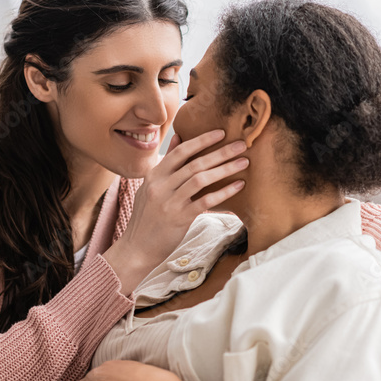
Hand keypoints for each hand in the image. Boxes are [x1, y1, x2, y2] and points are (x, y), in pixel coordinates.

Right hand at [104, 130, 248, 295]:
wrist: (136, 248)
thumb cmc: (147, 217)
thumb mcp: (150, 186)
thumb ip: (166, 163)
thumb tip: (178, 137)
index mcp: (155, 175)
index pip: (181, 151)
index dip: (202, 140)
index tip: (221, 132)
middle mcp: (161, 186)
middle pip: (195, 163)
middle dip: (220, 152)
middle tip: (241, 144)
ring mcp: (169, 202)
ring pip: (200, 179)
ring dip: (225, 168)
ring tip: (244, 162)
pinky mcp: (179, 218)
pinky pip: (205, 201)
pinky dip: (224, 192)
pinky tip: (238, 186)